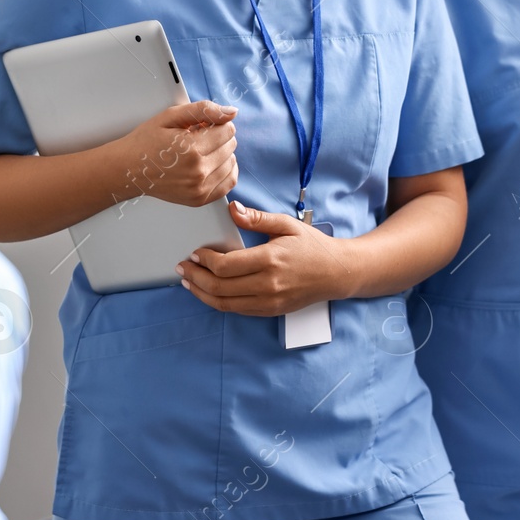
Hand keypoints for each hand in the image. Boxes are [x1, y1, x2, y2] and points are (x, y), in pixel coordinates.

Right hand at [115, 101, 239, 207]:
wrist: (129, 170)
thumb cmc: (146, 142)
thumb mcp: (170, 116)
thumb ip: (204, 110)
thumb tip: (232, 112)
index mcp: (191, 148)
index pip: (228, 131)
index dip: (216, 124)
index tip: (202, 126)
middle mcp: (197, 171)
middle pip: (231, 146)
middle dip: (219, 138)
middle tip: (198, 138)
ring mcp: (199, 188)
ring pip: (231, 163)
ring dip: (222, 153)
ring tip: (201, 151)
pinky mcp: (199, 199)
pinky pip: (229, 182)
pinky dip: (226, 170)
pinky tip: (212, 163)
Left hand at [176, 200, 352, 315]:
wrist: (337, 273)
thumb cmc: (312, 246)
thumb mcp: (287, 225)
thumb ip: (257, 218)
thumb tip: (232, 209)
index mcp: (270, 260)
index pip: (225, 265)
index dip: (204, 260)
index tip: (195, 252)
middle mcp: (268, 284)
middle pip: (219, 287)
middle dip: (195, 277)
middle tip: (182, 267)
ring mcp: (269, 301)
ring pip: (224, 303)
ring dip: (201, 293)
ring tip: (188, 282)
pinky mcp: (270, 310)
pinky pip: (237, 310)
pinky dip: (218, 302)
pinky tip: (208, 292)